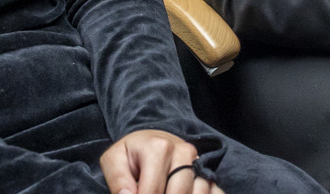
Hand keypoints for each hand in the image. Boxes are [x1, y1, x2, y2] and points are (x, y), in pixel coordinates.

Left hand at [100, 130, 220, 193]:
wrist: (153, 140)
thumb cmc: (132, 153)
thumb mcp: (114, 160)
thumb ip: (118, 180)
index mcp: (159, 147)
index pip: (152, 191)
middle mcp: (183, 152)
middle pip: (178, 193)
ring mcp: (198, 161)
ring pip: (198, 192)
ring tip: (164, 193)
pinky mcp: (207, 170)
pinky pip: (214, 191)